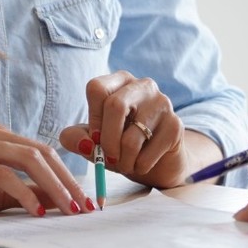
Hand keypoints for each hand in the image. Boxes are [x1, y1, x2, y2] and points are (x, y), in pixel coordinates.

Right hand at [0, 123, 89, 219]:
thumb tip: (58, 200)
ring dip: (55, 186)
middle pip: (43, 152)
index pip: (44, 152)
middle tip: (86, 208)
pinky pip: (3, 174)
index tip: (86, 202)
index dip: (69, 175)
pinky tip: (36, 211)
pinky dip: (24, 192)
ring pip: (29, 160)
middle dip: (69, 181)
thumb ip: (22, 192)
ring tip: (69, 210)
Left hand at [59, 71, 188, 187]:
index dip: (92, 118)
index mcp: (119, 81)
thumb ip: (77, 138)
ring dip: (123, 160)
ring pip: (132, 137)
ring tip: (124, 165)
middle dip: (107, 142)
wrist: (156, 161)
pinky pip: (148, 153)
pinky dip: (139, 166)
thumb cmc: (121, 144)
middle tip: (107, 159)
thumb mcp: (94, 141)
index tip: (95, 139)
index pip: (97, 88)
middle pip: (115, 106)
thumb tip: (71, 140)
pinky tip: (141, 164)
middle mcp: (143, 85)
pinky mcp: (176, 125)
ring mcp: (162, 103)